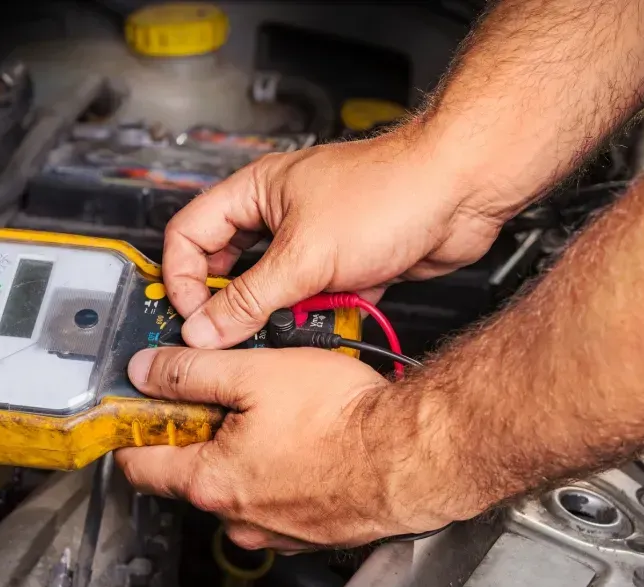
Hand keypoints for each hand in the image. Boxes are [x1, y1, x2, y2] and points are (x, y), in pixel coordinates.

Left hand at [113, 346, 450, 549]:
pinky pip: (278, 502)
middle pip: (190, 475)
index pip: (138, 465)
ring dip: (244, 456)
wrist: (412, 456)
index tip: (136, 409)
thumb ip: (191, 371)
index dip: (131, 430)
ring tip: (277, 417)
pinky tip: (307, 444)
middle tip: (224, 396)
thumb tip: (148, 370)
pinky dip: (282, 476)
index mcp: (210, 482)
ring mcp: (276, 533)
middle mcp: (238, 519)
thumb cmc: (344, 419)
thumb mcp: (255, 372)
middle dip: (199, 436)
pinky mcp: (311, 535)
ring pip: (238, 489)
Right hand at [164, 126, 513, 348]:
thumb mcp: (303, 255)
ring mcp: (315, 241)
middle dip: (231, 305)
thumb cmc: (391, 191)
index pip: (190, 235)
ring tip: (285, 330)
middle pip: (231, 269)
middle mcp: (281, 215)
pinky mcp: (348, 266)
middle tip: (227, 338)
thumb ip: (250, 299)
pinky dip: (321, 318)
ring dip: (282, 315)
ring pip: (276, 291)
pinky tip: (328, 326)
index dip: (182, 277)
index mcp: (255, 193)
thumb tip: (205, 329)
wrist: (461, 193)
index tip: (191, 317)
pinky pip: (317, 302)